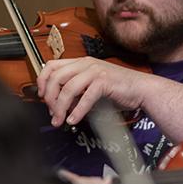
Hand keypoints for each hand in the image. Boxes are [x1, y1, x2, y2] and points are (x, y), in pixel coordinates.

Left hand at [36, 57, 153, 126]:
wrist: (141, 90)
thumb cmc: (118, 89)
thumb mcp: (91, 87)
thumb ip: (75, 92)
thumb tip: (58, 105)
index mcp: (81, 62)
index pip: (52, 65)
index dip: (42, 80)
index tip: (41, 96)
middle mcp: (86, 64)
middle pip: (56, 77)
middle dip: (50, 98)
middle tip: (52, 113)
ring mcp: (96, 71)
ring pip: (68, 88)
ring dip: (61, 107)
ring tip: (60, 120)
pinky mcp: (105, 81)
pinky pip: (85, 97)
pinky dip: (78, 111)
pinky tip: (74, 120)